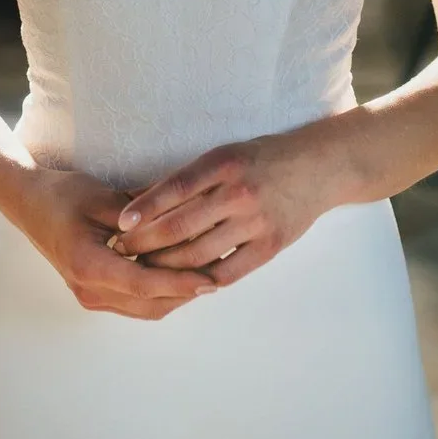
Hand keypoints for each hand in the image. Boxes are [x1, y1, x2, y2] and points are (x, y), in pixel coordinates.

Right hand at [9, 166, 219, 319]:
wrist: (29, 203)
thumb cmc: (63, 194)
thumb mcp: (102, 197)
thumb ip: (140, 215)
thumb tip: (183, 221)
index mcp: (89, 265)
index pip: (144, 284)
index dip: (180, 283)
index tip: (211, 280)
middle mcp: (89, 289)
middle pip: (149, 304)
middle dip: (185, 292)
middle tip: (220, 274)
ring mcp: (90, 295)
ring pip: (145, 308)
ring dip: (175, 295)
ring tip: (207, 274)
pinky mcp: (95, 292)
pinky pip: (135, 302)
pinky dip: (160, 292)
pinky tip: (181, 273)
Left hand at [109, 132, 326, 287]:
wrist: (318, 168)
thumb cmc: (261, 159)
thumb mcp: (225, 156)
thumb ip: (190, 179)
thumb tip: (140, 200)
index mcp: (223, 163)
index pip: (174, 189)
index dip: (144, 209)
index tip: (119, 225)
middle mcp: (238, 192)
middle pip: (180, 227)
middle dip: (145, 243)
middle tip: (123, 252)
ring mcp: (256, 222)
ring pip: (199, 254)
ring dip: (165, 266)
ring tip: (144, 269)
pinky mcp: (270, 246)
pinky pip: (228, 271)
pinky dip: (201, 280)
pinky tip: (182, 282)